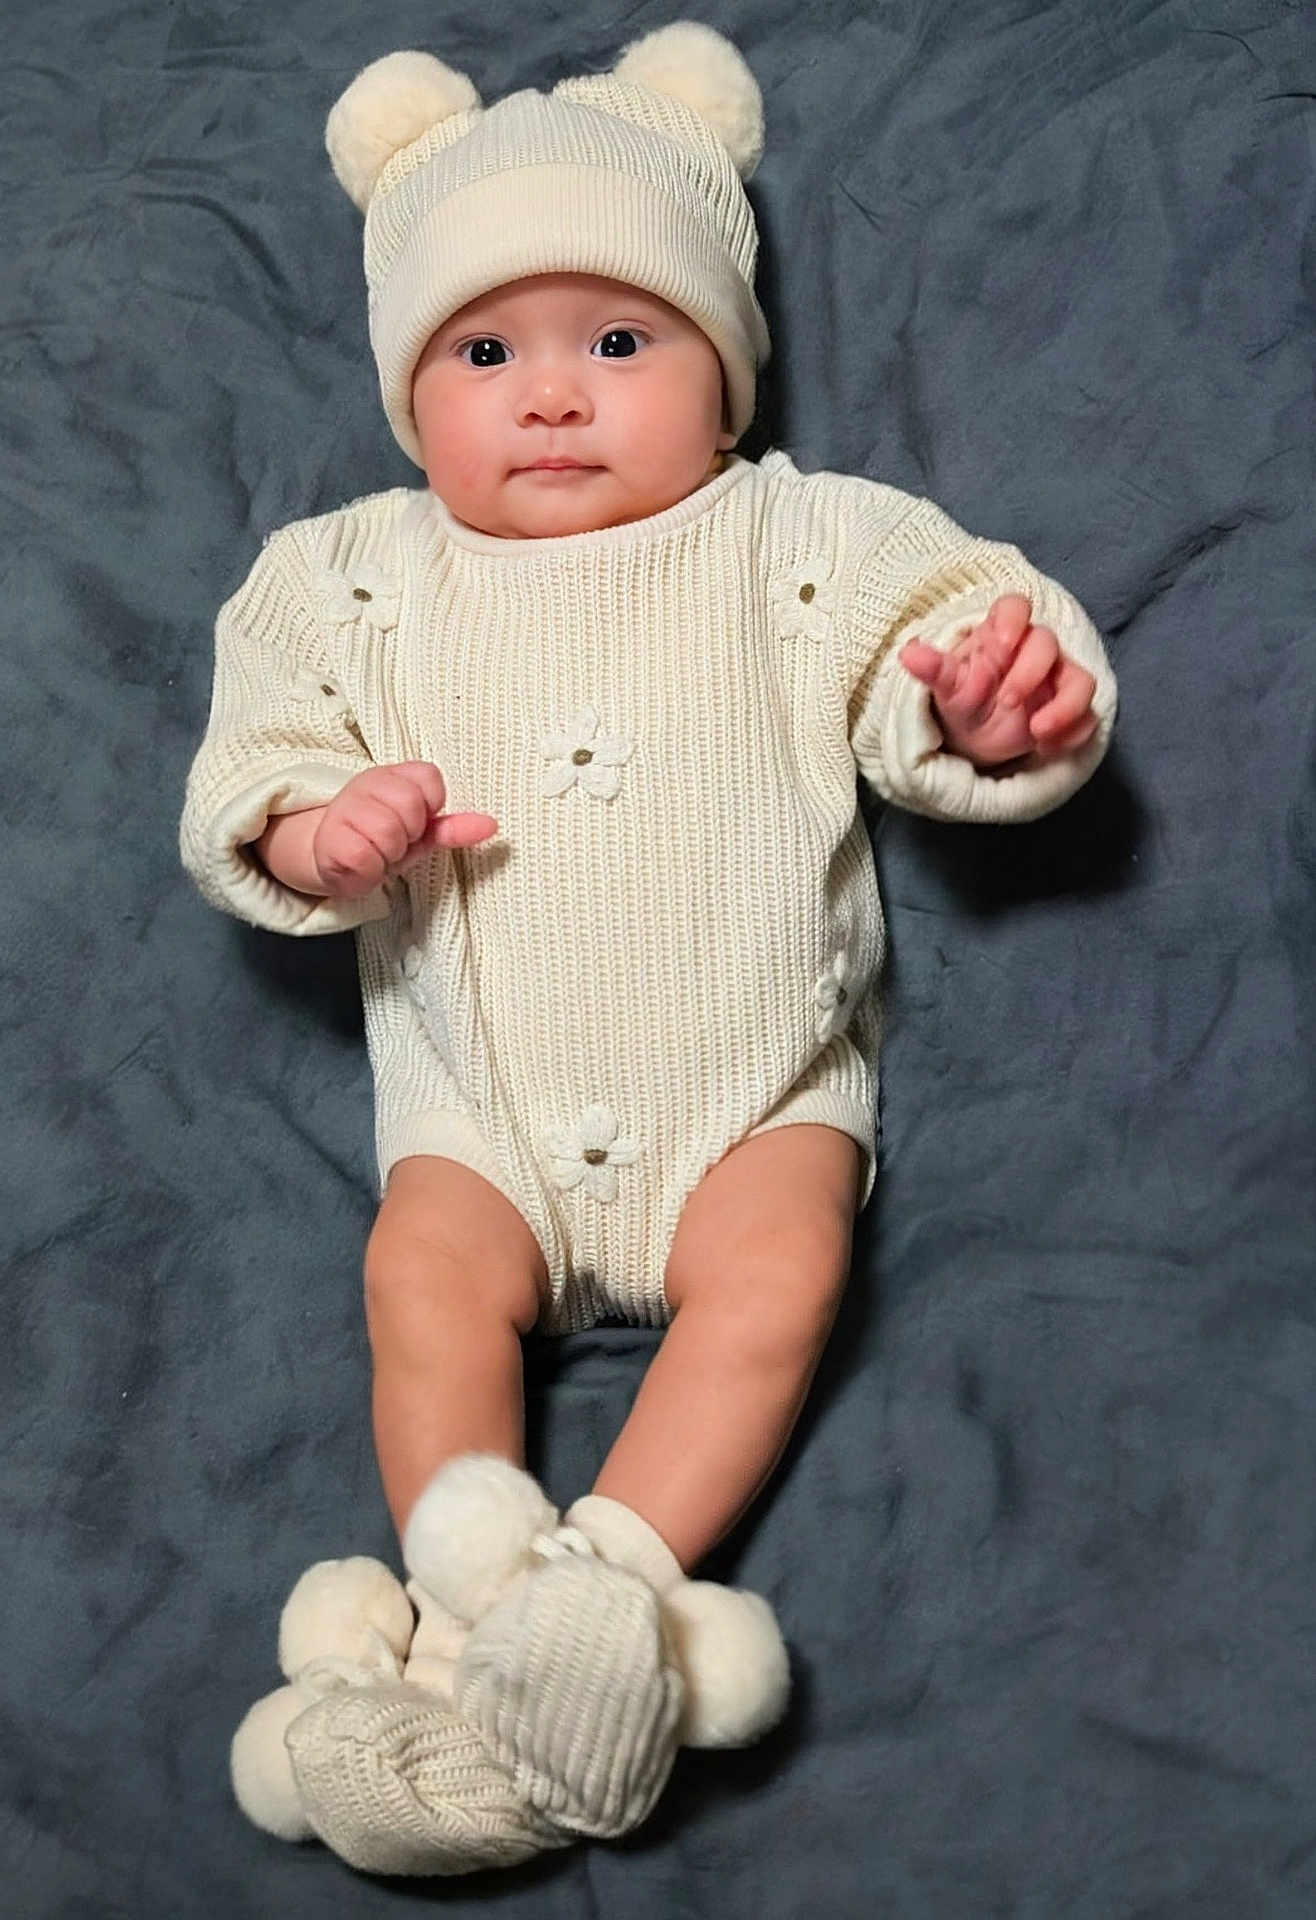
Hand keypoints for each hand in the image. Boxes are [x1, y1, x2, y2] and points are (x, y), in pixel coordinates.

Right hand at [311, 762, 496, 898]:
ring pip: (387, 832)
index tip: (416, 822)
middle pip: (409, 805)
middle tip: (395, 841)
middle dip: (408, 834)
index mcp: (394, 777)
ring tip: (377, 853)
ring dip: (388, 854)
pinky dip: (369, 870)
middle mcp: (367, 784)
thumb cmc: (380, 842)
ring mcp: (345, 808)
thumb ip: (453, 828)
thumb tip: (491, 826)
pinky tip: (362, 864)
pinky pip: (364, 857)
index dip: (429, 806)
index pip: (429, 778)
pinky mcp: (329, 839)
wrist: (331, 858)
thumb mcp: (421, 834)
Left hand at [898, 593, 1098, 768]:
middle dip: (1029, 672)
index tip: (1000, 647)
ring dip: (1065, 706)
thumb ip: (934, 670)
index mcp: (1000, 635)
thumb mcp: (946, 688)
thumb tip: (907, 654)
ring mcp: (1057, 681)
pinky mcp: (1070, 711)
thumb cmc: (963, 700)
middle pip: (1047, 643)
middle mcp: (1033, 652)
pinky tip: (1045, 748)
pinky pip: (1087, 718)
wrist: (974, 738)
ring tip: (1037, 731)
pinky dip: (1072, 733)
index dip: (1013, 621)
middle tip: (1007, 702)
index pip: (1015, 606)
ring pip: (1080, 680)